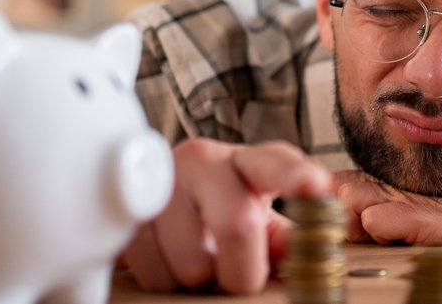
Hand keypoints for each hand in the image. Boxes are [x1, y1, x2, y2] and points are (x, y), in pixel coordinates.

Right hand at [121, 138, 331, 293]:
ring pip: (193, 263)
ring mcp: (163, 182)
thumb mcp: (264, 216)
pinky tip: (172, 257)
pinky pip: (156, 273)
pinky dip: (170, 280)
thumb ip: (288, 237)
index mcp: (251, 161)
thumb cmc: (227, 208)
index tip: (313, 184)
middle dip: (243, 270)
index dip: (296, 176)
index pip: (278, 163)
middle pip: (237, 222)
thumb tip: (301, 256)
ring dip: (202, 279)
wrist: (166, 197)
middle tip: (240, 278)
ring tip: (202, 258)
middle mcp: (205, 161)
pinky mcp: (128, 208)